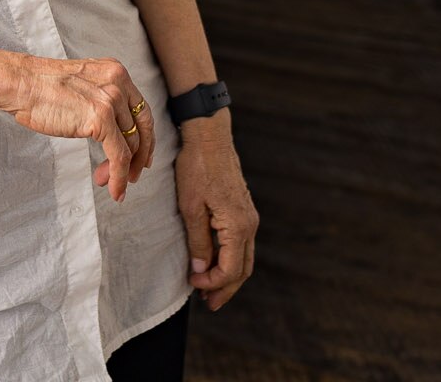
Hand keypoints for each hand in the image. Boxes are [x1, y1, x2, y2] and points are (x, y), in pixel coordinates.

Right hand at [7, 54, 155, 200]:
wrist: (21, 83)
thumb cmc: (40, 88)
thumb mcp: (82, 86)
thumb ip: (100, 100)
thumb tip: (111, 131)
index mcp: (115, 72)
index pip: (141, 109)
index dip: (145, 137)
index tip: (142, 157)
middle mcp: (119, 83)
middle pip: (142, 127)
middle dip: (139, 156)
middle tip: (132, 176)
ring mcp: (111, 100)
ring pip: (131, 145)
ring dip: (122, 170)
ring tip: (105, 182)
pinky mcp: (100, 119)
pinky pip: (118, 156)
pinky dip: (119, 177)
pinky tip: (114, 189)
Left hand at [176, 116, 256, 309]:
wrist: (210, 137)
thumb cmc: (197, 168)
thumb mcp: (191, 207)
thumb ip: (198, 241)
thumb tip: (201, 270)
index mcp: (238, 226)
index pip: (230, 270)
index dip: (212, 283)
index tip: (193, 284)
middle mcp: (249, 224)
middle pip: (242, 269)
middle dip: (225, 288)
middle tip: (208, 303)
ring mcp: (249, 217)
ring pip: (244, 258)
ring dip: (229, 276)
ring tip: (210, 289)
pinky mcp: (243, 210)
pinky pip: (241, 244)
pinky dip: (230, 259)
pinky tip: (214, 262)